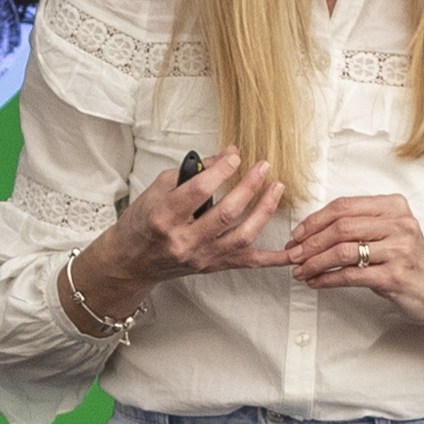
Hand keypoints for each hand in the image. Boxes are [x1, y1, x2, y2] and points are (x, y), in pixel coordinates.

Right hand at [110, 155, 291, 285]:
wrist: (132, 260)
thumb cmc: (142, 223)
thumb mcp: (157, 189)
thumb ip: (192, 173)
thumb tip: (224, 157)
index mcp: (165, 217)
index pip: (200, 191)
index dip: (222, 170)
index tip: (234, 157)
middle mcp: (184, 241)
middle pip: (226, 213)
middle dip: (249, 186)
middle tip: (263, 167)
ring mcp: (201, 257)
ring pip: (242, 236)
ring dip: (264, 210)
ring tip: (276, 188)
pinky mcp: (213, 266)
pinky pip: (248, 263)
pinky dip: (272, 259)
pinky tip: (291, 252)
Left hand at [283, 192, 423, 328]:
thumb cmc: (408, 261)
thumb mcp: (389, 232)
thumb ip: (358, 225)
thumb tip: (311, 231)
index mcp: (394, 206)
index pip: (344, 206)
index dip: (315, 220)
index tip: (297, 234)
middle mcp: (399, 224)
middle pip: (341, 227)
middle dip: (310, 242)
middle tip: (293, 254)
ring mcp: (398, 250)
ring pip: (343, 251)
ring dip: (315, 262)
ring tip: (301, 270)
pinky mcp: (394, 276)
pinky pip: (350, 276)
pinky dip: (327, 279)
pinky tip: (316, 282)